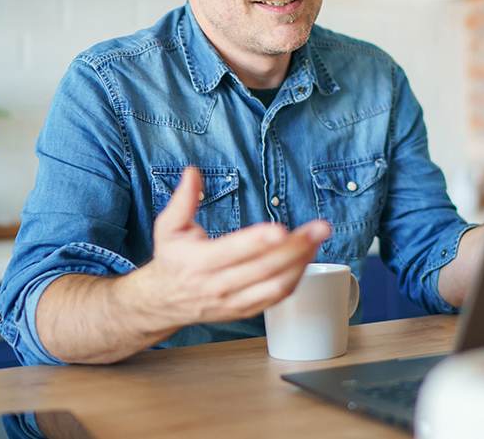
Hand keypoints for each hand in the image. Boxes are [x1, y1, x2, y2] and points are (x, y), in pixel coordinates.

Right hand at [136, 167, 330, 327]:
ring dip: (302, 262)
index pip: (231, 253)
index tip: (279, 229)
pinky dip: (297, 277)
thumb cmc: (172, 260)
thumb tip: (193, 173)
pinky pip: (278, 297)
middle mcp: (217, 286)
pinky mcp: (247, 310)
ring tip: (318, 238)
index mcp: (198, 263)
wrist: (164, 301)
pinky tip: (308, 256)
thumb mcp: (168, 228)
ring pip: (275, 285)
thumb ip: (182, 201)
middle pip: (263, 268)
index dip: (256, 241)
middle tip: (319, 228)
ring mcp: (234, 301)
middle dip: (295, 247)